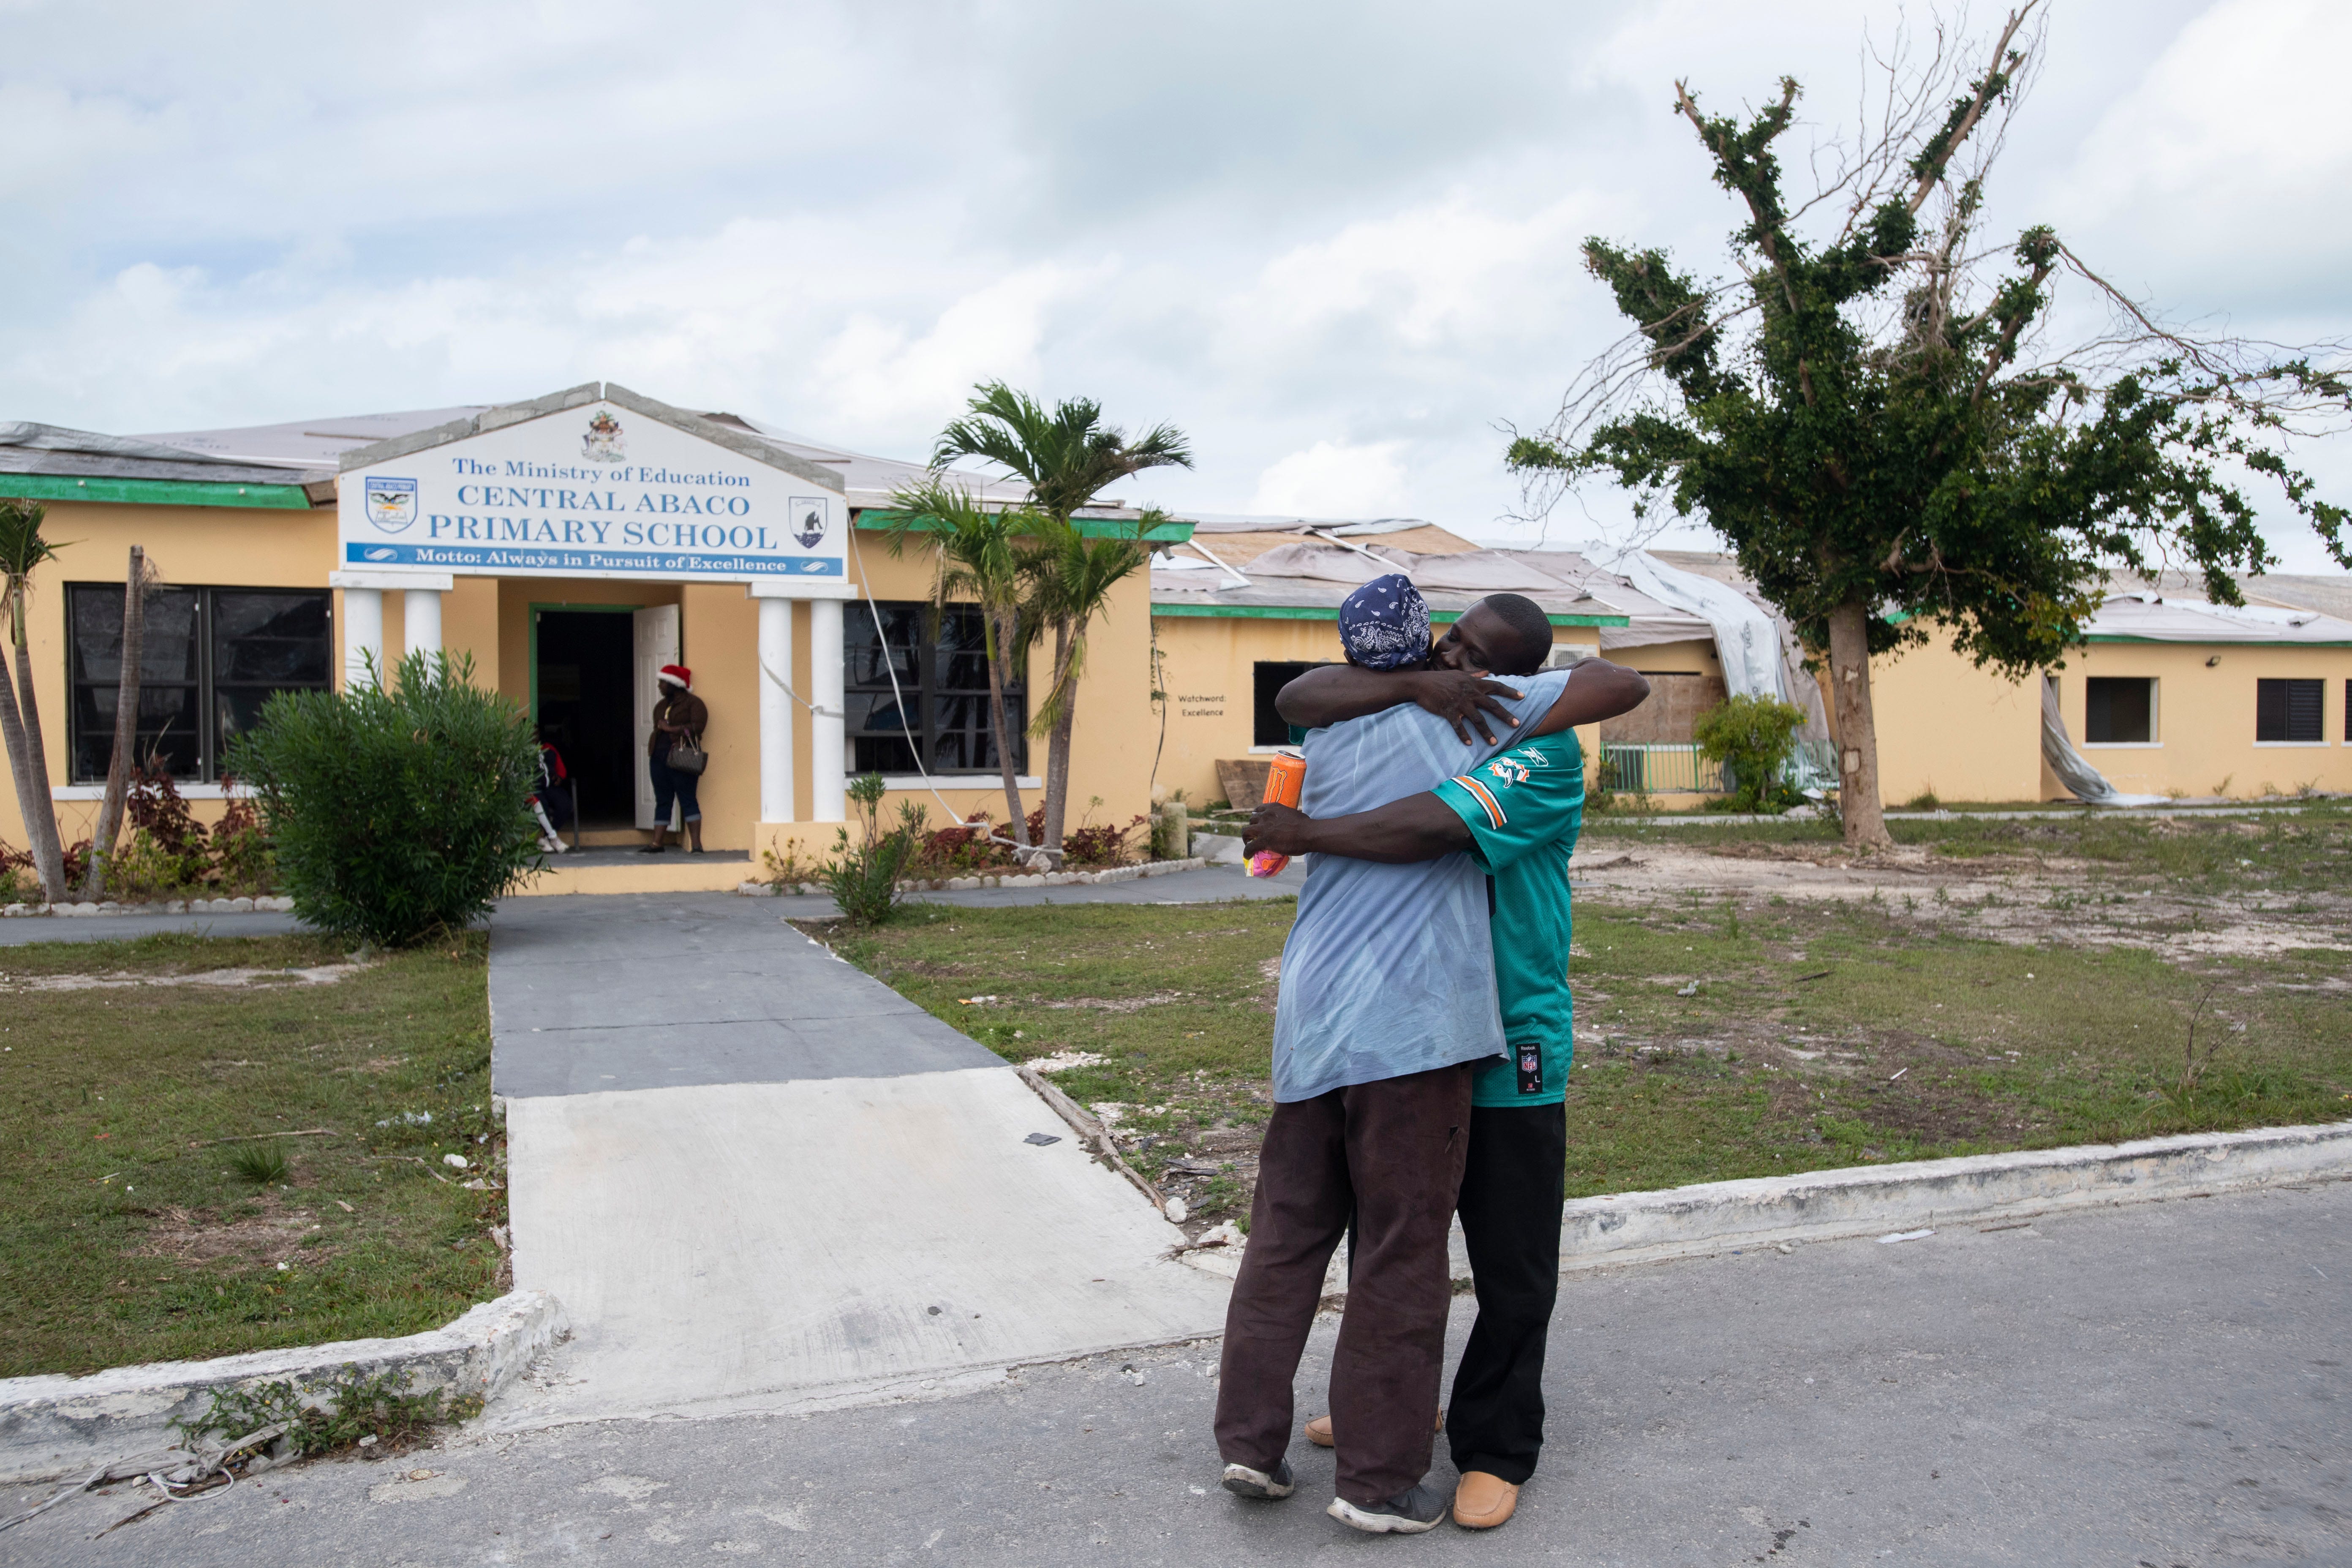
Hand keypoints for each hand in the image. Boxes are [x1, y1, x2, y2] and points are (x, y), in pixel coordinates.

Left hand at [1243, 802, 1314, 858]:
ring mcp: (1263, 828)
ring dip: (1246, 838)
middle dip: (1252, 827)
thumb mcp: (1292, 814)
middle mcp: (1265, 815)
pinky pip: (1249, 847)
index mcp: (1273, 807)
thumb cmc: (1305, 824)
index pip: (1258, 809)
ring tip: (1248, 844)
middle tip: (1255, 834)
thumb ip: (1286, 816)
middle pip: (1251, 820)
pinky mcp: (1263, 840)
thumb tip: (1289, 821)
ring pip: (1246, 832)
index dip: (1256, 817)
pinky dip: (1247, 852)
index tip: (1258, 822)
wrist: (1308, 833)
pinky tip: (1248, 855)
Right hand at [1410, 668, 1524, 744]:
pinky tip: (1469, 744)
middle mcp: (1470, 693)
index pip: (1496, 686)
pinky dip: (1464, 735)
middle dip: (1505, 715)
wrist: (1421, 683)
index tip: (1523, 697)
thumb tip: (1488, 673)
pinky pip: (1458, 726)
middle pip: (1492, 705)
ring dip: (1486, 732)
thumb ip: (1475, 675)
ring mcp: (1460, 703)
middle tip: (1517, 724)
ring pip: (1477, 719)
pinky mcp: (1448, 711)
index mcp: (1474, 684)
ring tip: (1494, 742)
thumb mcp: (1459, 674)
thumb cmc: (1441, 679)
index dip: (1510, 692)